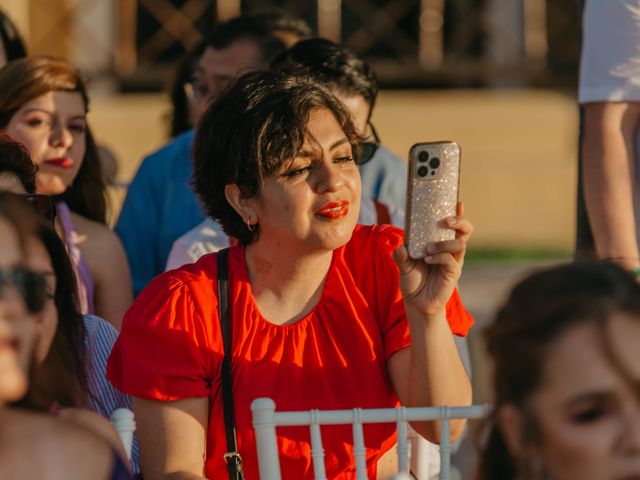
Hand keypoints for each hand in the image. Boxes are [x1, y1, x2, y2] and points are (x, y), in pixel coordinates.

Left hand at [393, 202, 472, 316]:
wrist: (417, 303)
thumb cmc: (412, 281)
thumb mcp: (403, 265)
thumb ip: (401, 256)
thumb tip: (401, 247)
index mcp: (440, 243)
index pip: (452, 225)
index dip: (457, 213)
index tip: (457, 202)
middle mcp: (449, 250)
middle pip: (465, 230)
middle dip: (459, 221)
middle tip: (446, 220)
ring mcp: (453, 261)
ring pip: (460, 244)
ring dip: (444, 243)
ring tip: (429, 249)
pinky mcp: (452, 273)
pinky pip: (451, 260)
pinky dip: (439, 257)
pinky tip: (427, 260)